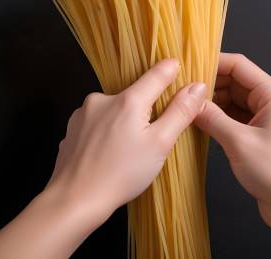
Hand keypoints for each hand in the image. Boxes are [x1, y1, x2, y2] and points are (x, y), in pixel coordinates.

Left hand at [0, 58, 207, 258]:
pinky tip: (109, 154)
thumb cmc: (122, 174)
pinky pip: (97, 123)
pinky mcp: (72, 128)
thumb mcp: (160, 144)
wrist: (74, 200)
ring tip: (127, 151)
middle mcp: (103, 98)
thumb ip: (180, 112)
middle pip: (135, 94)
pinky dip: (107, 133)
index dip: (173, 70)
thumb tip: (198, 86)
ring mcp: (84, 113)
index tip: (181, 71)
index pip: (158, 73)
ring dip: (124, 122)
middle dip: (147, 109)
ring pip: (114, 109)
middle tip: (152, 136)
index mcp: (128, 100)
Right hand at [194, 53, 270, 222]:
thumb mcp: (238, 142)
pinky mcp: (265, 134)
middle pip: (237, 81)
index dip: (212, 63)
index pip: (239, 65)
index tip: (187, 69)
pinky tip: (203, 123)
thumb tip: (190, 101)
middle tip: (182, 92)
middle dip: (211, 85)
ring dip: (215, 103)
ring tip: (188, 108)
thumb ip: (212, 117)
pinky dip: (222, 117)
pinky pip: (240, 116)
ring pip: (237, 100)